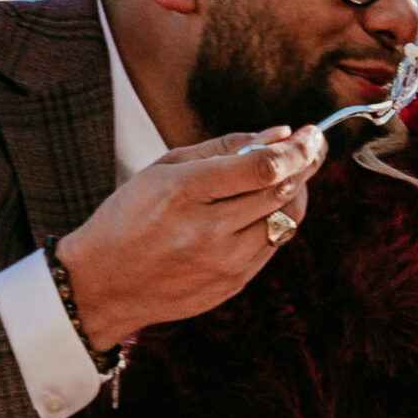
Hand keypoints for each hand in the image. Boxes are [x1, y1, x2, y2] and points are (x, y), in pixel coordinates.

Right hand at [54, 126, 325, 354]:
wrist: (104, 284)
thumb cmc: (131, 216)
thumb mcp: (166, 168)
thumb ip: (226, 148)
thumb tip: (281, 133)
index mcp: (185, 193)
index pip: (263, 169)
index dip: (297, 149)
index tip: (311, 133)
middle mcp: (208, 232)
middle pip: (282, 192)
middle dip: (306, 163)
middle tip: (313, 145)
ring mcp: (224, 263)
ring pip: (287, 220)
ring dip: (297, 191)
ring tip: (292, 172)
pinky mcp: (233, 284)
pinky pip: (274, 244)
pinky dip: (278, 218)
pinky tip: (267, 204)